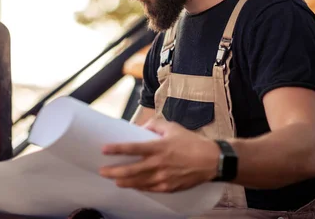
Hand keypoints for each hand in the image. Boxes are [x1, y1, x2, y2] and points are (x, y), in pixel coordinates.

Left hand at [99, 118, 219, 192]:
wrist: (211, 161)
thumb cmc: (192, 142)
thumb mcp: (173, 127)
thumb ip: (155, 125)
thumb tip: (143, 127)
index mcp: (159, 147)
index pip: (132, 148)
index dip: (117, 149)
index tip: (104, 150)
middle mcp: (159, 163)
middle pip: (131, 170)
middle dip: (114, 171)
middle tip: (103, 171)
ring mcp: (163, 177)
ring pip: (138, 182)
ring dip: (124, 182)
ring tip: (114, 180)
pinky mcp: (168, 187)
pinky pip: (149, 189)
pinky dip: (139, 187)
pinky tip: (132, 186)